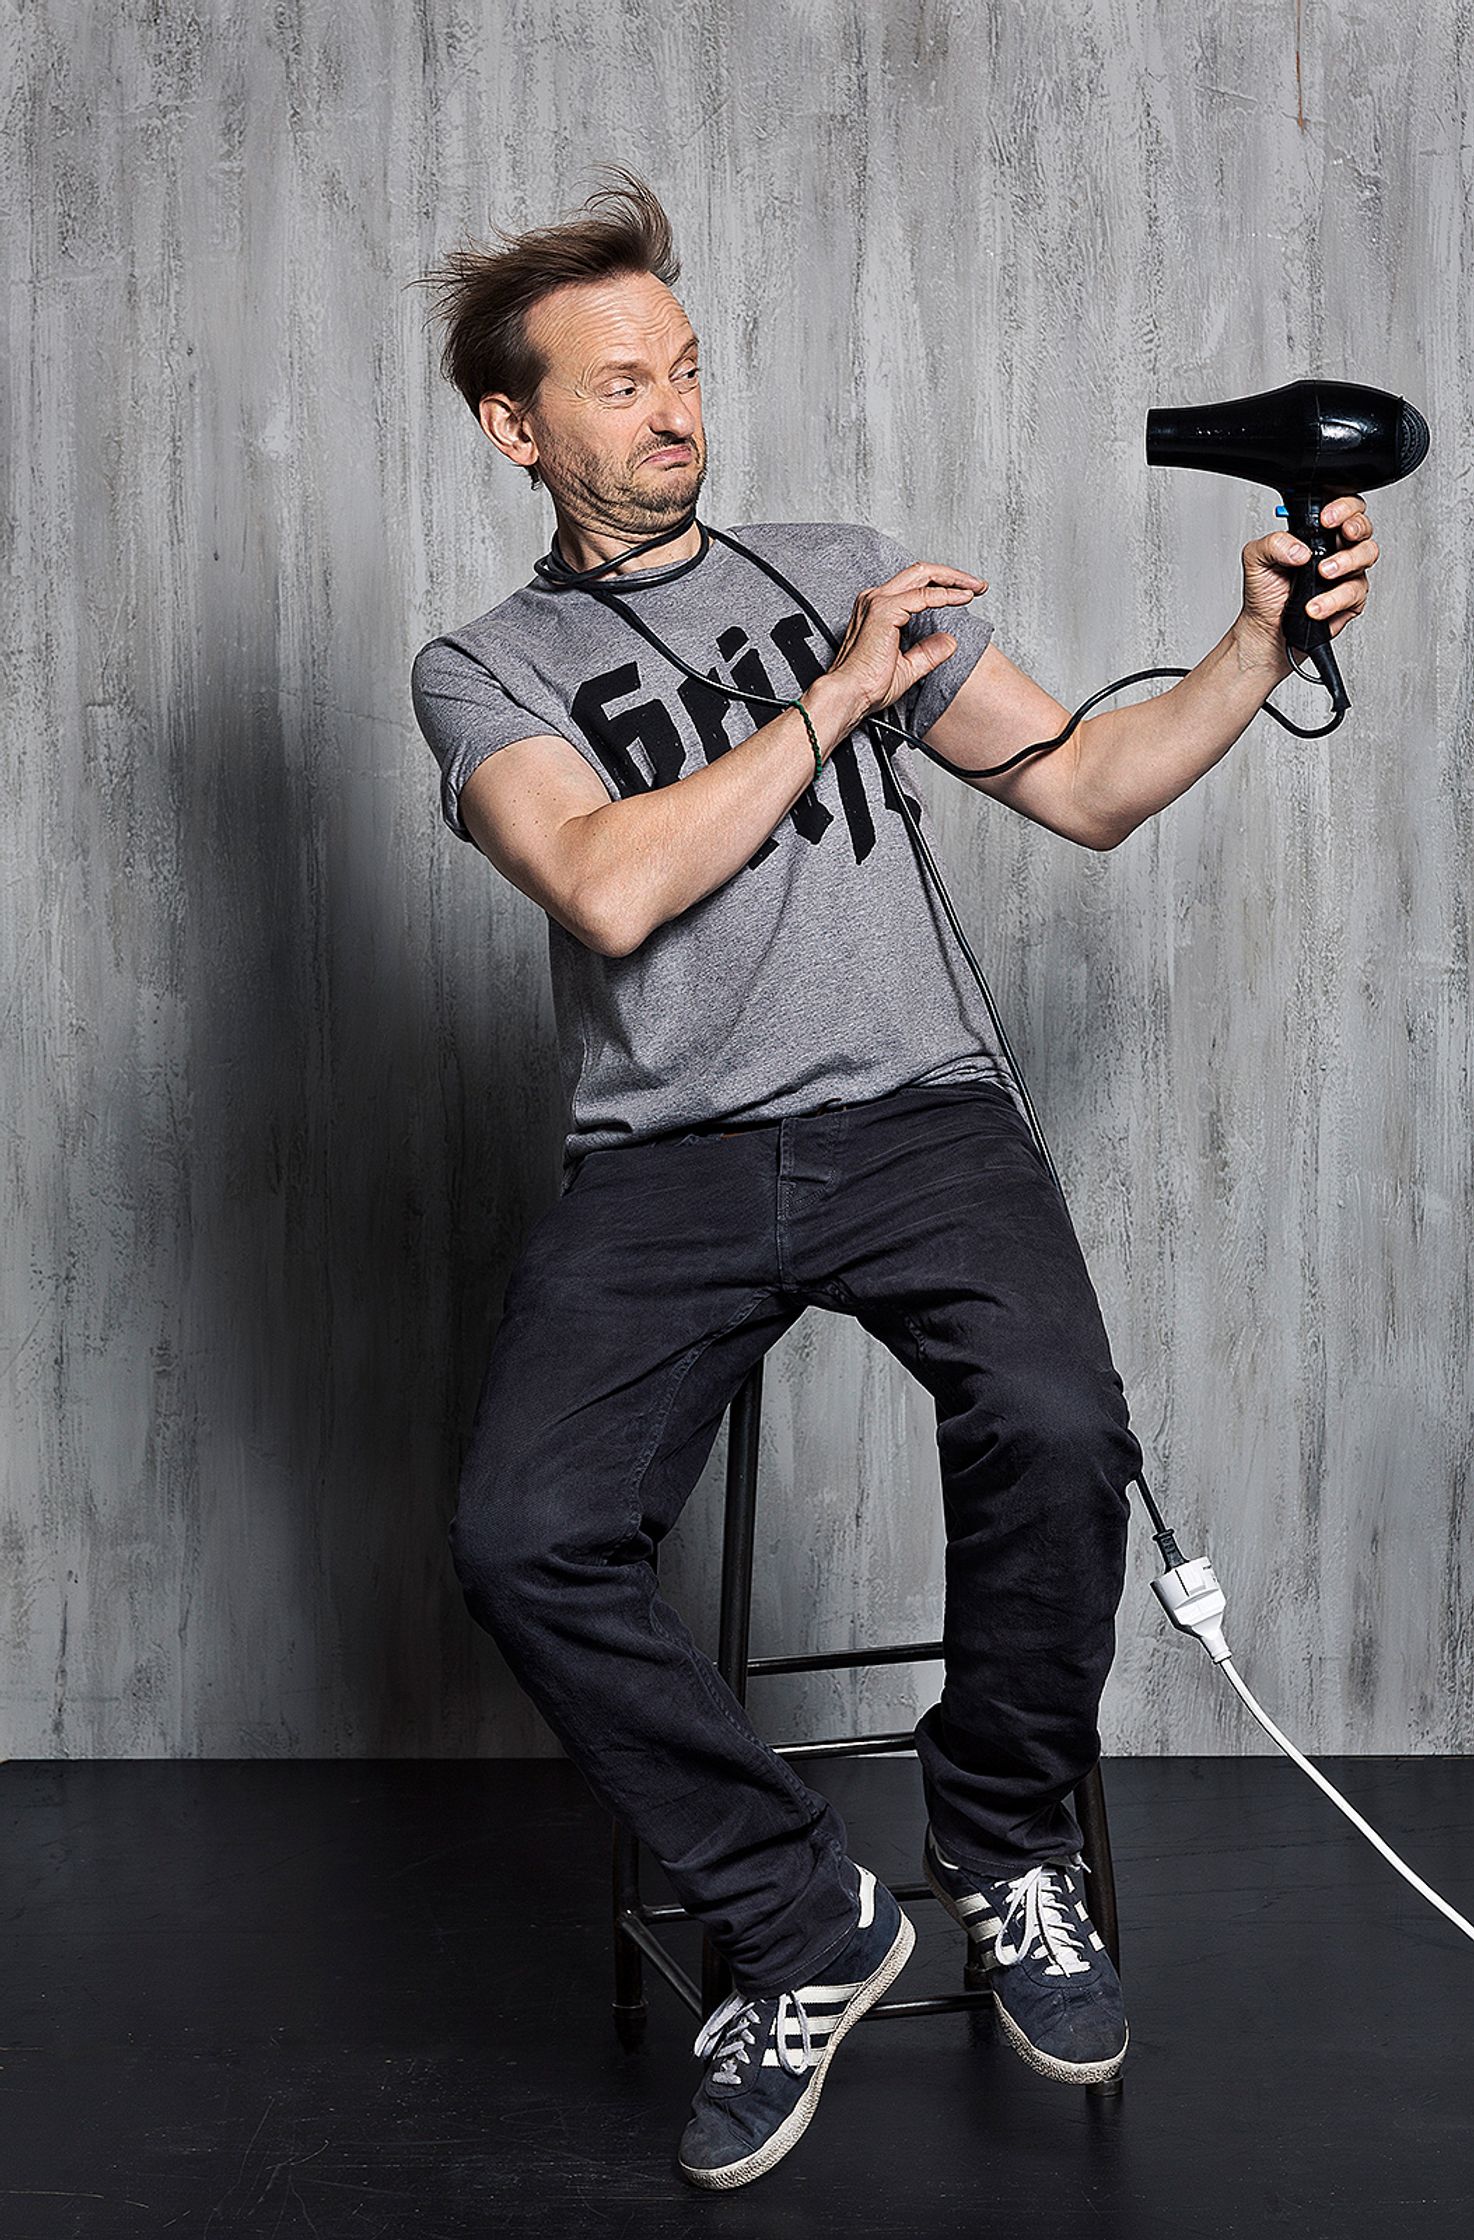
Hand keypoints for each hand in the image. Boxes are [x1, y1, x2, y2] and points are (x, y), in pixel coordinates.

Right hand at [827, 564, 987, 724]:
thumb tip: (949, 641)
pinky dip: (945, 595)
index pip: (915, 585)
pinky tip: (962, 600)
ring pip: (923, 575)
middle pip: (920, 572)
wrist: (849, 695)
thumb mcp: (907, 668)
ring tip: (975, 588)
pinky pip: (923, 596)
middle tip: (977, 586)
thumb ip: (927, 653)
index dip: (944, 586)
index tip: (967, 595)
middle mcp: (875, 599)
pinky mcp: (884, 612)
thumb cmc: (867, 686)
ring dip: (953, 579)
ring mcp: (878, 602)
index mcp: (878, 609)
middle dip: (953, 575)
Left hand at [1238, 495, 1380, 653]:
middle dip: (1355, 526)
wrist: (1266, 627)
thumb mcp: (1256, 559)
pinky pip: (1355, 592)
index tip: (1325, 518)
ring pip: (1367, 555)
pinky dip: (1334, 599)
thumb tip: (1299, 550)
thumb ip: (1273, 544)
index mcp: (1316, 533)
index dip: (1342, 507)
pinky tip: (1316, 604)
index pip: (1341, 508)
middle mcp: (1336, 549)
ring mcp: (1347, 573)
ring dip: (1346, 561)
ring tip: (1323, 573)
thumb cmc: (1266, 591)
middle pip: (1363, 526)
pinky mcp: (1352, 599)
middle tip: (1341, 534)